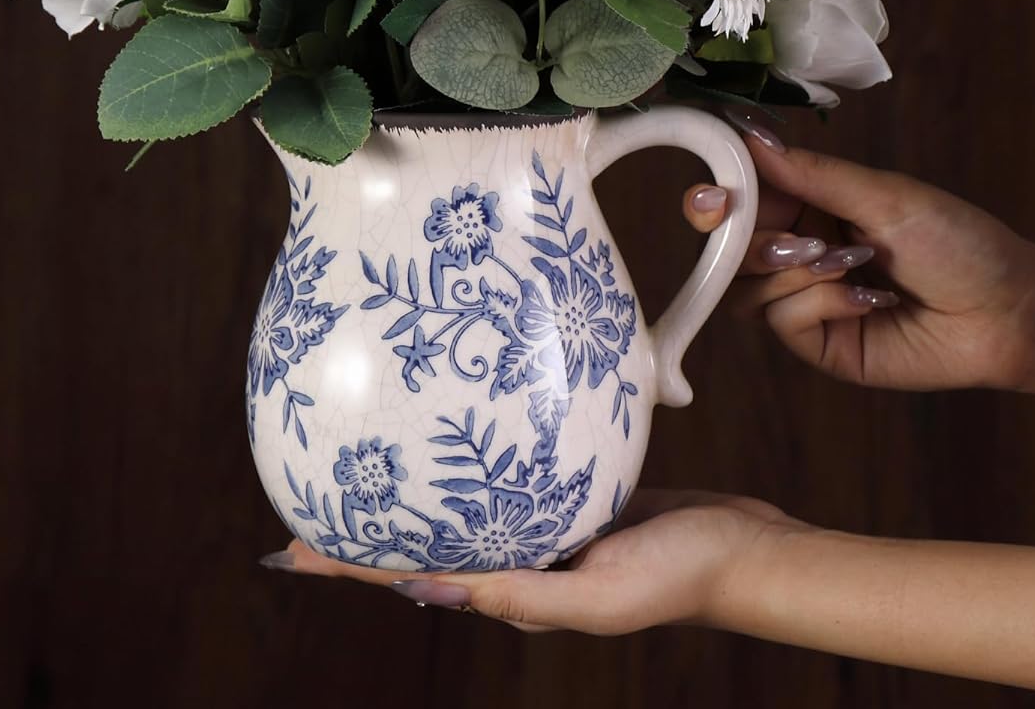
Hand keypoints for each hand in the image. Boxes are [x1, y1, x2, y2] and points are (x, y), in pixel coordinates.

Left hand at [263, 490, 806, 632]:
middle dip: (366, 528)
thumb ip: (520, 593)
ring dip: (416, 495)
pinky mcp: (574, 495)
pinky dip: (473, 468)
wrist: (745, 547)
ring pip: (464, 510)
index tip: (289, 549)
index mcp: (516, 594)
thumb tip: (429, 589)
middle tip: (307, 497)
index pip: (413, 577)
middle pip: (426, 543)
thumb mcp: (597, 593)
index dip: (350, 565)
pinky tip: (458, 442)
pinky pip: (512, 480)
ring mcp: (546, 528)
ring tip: (370, 464)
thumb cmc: (678, 575)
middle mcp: (521, 562)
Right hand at [684, 123, 1034, 393]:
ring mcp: (803, 299)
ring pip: (744, 287)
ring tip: (847, 265)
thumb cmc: (957, 241)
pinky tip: (867, 299)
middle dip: (751, 242)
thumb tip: (748, 135)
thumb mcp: (883, 195)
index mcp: (808, 203)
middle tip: (798, 242)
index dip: (715, 196)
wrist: (1008, 311)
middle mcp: (797, 250)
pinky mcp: (818, 342)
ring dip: (791, 273)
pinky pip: (782, 320)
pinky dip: (819, 303)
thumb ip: (811, 173)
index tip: (715, 197)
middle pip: (727, 247)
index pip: (738, 196)